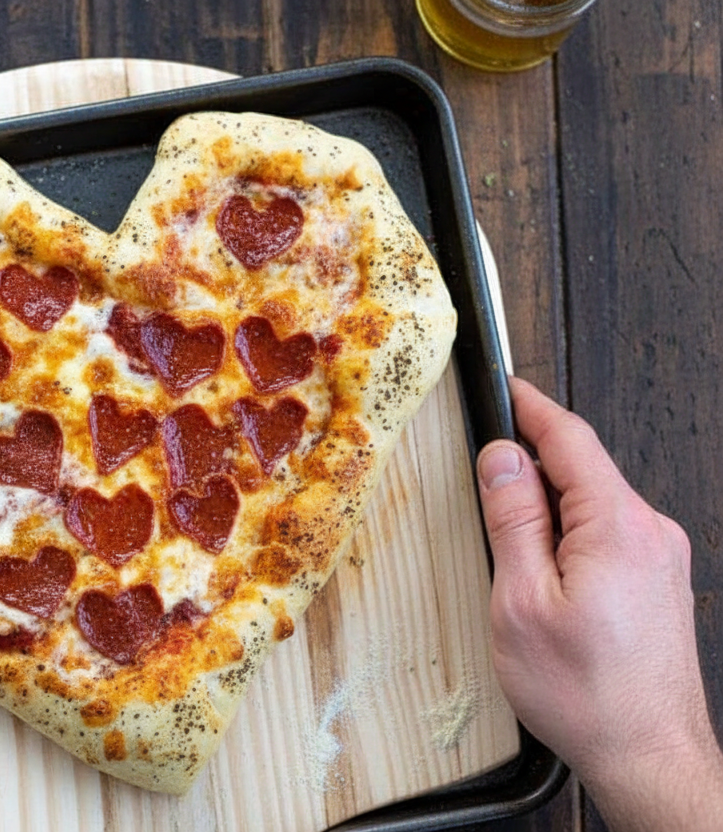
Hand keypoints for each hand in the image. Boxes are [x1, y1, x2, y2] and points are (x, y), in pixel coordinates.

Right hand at [476, 377, 722, 830]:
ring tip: (509, 550)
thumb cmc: (585, 693)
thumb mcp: (521, 602)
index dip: (530, 406)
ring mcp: (660, 557)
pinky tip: (543, 572)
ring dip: (548, 507)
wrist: (648, 755)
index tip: (504, 385)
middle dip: (530, 464)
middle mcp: (649, 532)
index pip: (570, 438)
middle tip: (482, 483)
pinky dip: (569, 534)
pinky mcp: (659, 581)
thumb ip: (513, 520)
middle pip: (581, 469)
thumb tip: (502, 458)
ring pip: (593, 503)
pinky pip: (607, 533)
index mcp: (616, 526)